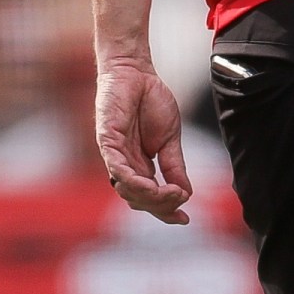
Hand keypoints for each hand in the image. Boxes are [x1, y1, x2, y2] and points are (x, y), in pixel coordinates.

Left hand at [94, 53, 192, 223]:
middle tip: (179, 201)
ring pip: (127, 188)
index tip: (184, 219)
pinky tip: (149, 185)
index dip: (165, 211)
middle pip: (138, 199)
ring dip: (151, 196)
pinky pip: (115, 167)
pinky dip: (131, 180)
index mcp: (140, 166)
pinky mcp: (106, 140)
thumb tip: (186, 194)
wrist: (138, 73)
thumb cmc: (151, 102)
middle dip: (161, 206)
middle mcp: (124, 165)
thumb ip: (174, 166)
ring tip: (172, 193)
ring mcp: (114, 154)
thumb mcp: (170, 139)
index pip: (149, 197)